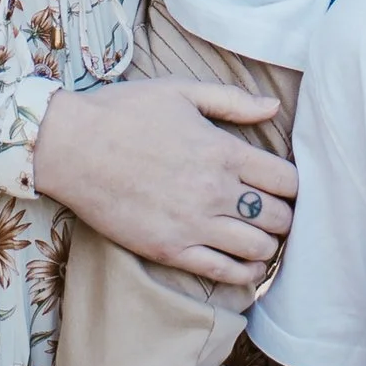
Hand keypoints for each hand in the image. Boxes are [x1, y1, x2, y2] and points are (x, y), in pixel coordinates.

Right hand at [29, 80, 295, 285]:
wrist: (71, 146)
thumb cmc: (123, 112)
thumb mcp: (180, 91)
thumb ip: (232, 100)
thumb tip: (274, 107)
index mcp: (223, 150)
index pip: (287, 180)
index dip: (294, 186)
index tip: (285, 186)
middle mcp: (215, 190)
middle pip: (278, 217)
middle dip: (283, 216)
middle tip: (274, 214)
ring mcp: (193, 223)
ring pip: (258, 248)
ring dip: (267, 245)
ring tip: (261, 239)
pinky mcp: (170, 249)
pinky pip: (224, 272)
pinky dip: (245, 274)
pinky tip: (248, 267)